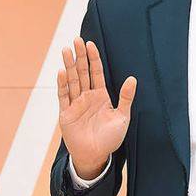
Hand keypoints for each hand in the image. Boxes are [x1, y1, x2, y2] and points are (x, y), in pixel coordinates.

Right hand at [57, 37, 136, 175]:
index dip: (93, 59)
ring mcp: (75, 104)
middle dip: (79, 56)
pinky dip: (63, 84)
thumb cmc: (110, 139)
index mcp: (100, 96)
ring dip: (69, 65)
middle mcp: (87, 97)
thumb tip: (133, 79)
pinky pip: (64, 96)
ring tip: (66, 50)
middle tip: (76, 40)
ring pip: (72, 80)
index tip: (90, 44)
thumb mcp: (123, 117)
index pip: (96, 73)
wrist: (97, 155)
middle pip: (82, 72)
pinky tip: (62, 72)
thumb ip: (126, 98)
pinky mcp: (66, 113)